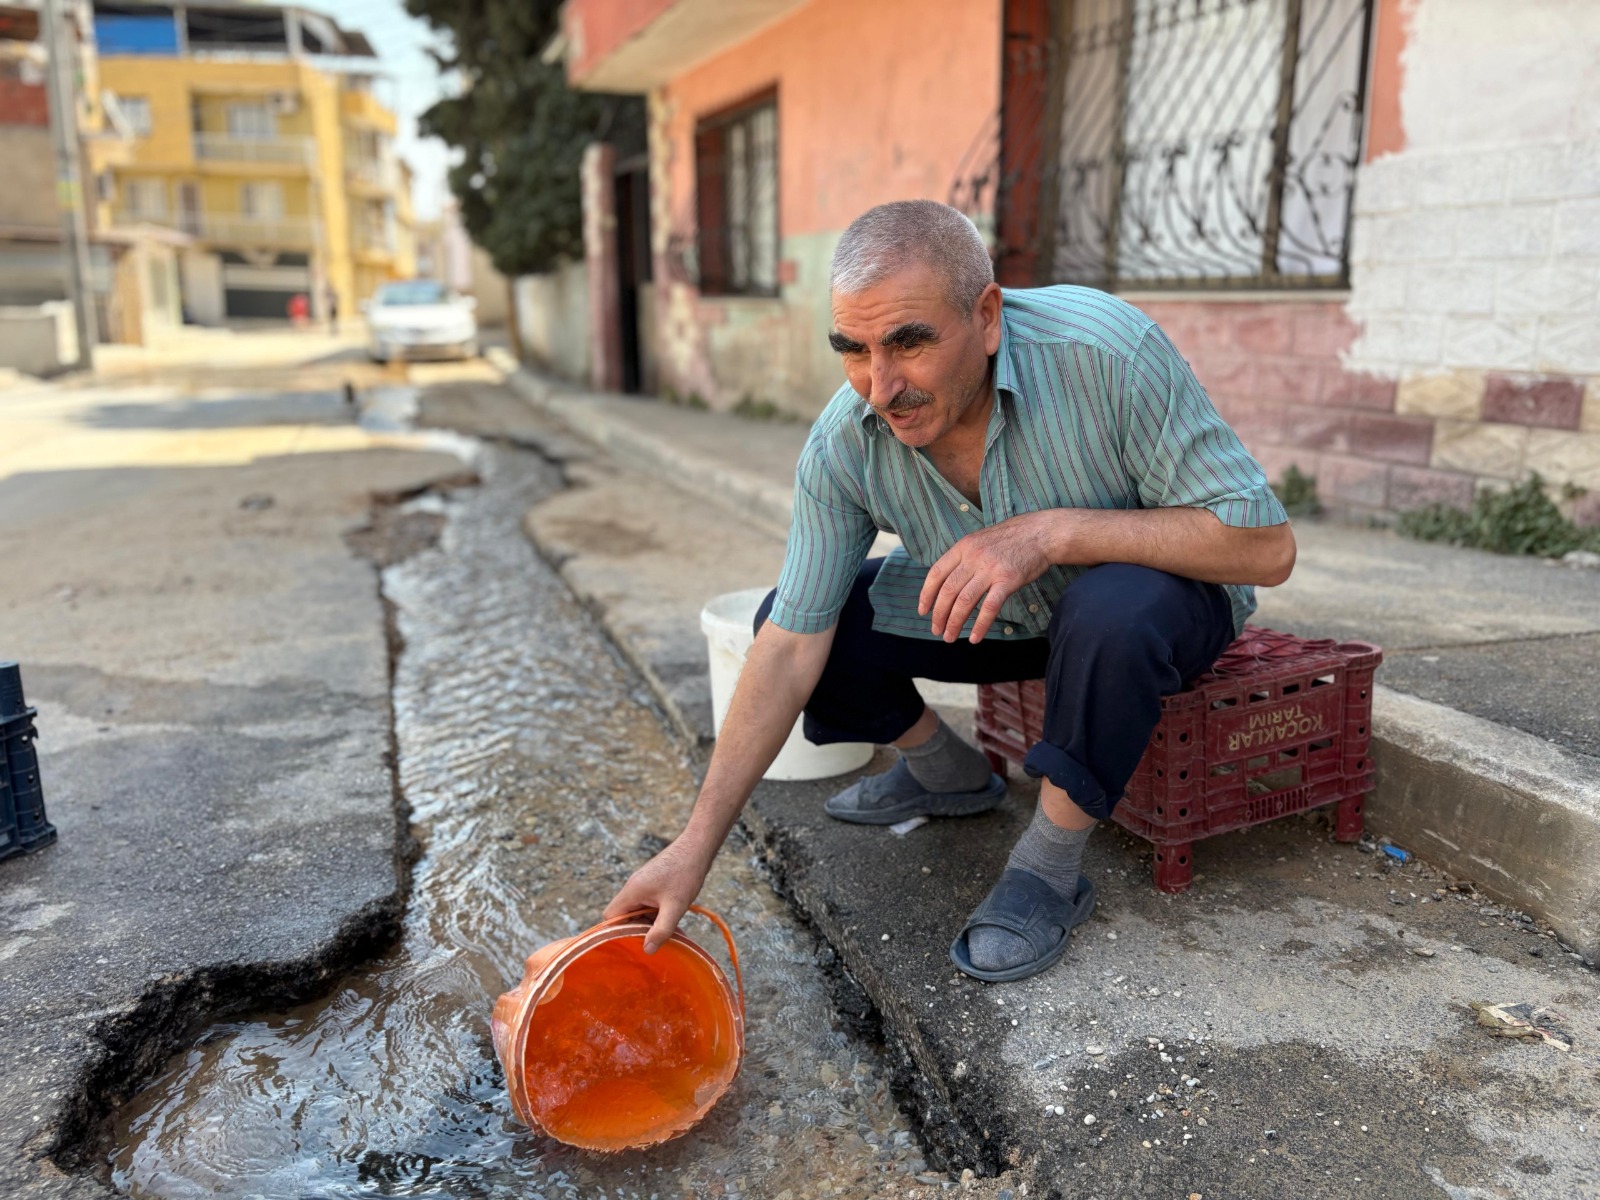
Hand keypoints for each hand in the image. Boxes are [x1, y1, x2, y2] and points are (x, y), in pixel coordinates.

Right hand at [602, 837, 713, 953]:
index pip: (611, 917)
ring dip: (651, 924)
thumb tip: (647, 950)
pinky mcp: (653, 884)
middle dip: (639, 930)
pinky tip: (674, 924)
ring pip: (639, 911)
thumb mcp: (675, 907)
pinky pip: (649, 904)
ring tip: (670, 934)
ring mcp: (643, 885)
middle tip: (656, 942)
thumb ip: (661, 929)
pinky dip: (658, 915)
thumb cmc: (685, 874)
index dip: (618, 932)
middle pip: (624, 916)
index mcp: (632, 891)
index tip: (635, 944)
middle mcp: (633, 887)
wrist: (698, 847)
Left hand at [918, 510, 1061, 642]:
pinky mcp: (1008, 580)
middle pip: (948, 591)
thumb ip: (964, 558)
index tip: (923, 611)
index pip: (936, 573)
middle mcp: (973, 557)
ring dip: (954, 623)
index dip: (926, 594)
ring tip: (949, 637)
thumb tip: (949, 582)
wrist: (1041, 533)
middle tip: (936, 630)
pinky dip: (980, 625)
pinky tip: (974, 638)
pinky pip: (989, 607)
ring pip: (965, 601)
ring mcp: (990, 569)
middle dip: (939, 614)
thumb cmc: (1012, 538)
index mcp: (963, 547)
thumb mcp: (980, 540)